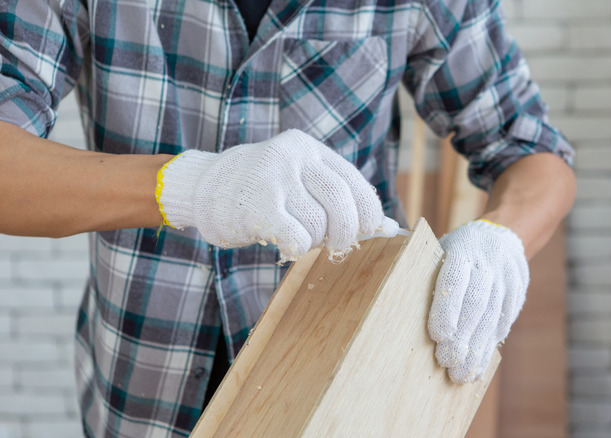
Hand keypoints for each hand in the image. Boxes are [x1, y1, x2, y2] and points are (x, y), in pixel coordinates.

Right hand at [156, 129, 384, 260]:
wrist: (203, 188)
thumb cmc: (261, 191)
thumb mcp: (297, 179)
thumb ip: (332, 195)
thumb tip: (383, 226)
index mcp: (309, 149)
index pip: (353, 181)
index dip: (368, 210)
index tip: (370, 230)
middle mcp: (294, 157)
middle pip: (341, 202)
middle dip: (346, 232)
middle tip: (337, 244)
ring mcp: (274, 178)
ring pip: (318, 225)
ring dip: (313, 240)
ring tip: (295, 234)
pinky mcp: (257, 204)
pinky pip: (297, 237)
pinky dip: (298, 248)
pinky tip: (285, 243)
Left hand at [428, 219, 529, 382]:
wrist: (503, 235)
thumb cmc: (459, 249)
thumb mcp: (442, 247)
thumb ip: (429, 271)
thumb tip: (400, 306)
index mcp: (463, 249)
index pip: (455, 279)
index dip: (447, 308)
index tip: (437, 336)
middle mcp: (487, 263)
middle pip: (476, 303)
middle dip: (462, 336)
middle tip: (447, 362)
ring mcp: (506, 278)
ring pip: (492, 317)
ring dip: (476, 349)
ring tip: (461, 373)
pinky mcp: (517, 293)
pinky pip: (503, 323)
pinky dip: (489, 347)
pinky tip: (477, 365)